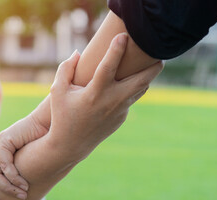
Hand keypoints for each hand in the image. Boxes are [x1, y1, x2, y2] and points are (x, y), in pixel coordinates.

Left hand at [0, 115, 48, 199]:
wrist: (47, 126)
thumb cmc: (39, 145)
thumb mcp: (24, 163)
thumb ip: (15, 175)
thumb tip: (15, 193)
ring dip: (6, 188)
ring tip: (22, 194)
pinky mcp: (4, 140)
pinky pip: (3, 165)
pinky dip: (13, 176)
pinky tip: (23, 182)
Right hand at [48, 33, 162, 160]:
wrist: (70, 146)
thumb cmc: (62, 116)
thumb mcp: (58, 92)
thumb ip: (65, 69)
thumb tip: (77, 52)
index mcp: (94, 94)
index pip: (108, 67)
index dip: (116, 50)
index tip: (123, 36)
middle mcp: (111, 102)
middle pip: (140, 81)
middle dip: (153, 67)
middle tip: (159, 54)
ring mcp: (119, 112)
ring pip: (140, 90)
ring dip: (146, 77)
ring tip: (149, 65)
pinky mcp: (121, 119)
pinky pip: (129, 100)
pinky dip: (129, 90)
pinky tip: (124, 85)